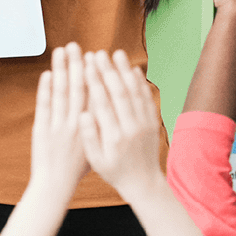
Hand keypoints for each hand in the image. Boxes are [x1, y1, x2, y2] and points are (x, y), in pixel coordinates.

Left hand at [29, 43, 89, 199]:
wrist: (56, 185)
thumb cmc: (78, 167)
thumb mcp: (96, 145)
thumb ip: (100, 124)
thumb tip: (109, 103)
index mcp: (91, 127)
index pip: (94, 95)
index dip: (94, 75)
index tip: (95, 57)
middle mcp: (76, 124)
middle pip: (78, 89)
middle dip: (77, 65)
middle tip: (76, 45)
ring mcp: (58, 127)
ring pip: (61, 93)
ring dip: (61, 70)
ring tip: (61, 51)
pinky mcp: (42, 130)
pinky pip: (44, 106)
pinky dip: (45, 89)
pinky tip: (47, 73)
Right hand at [79, 50, 162, 202]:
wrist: (143, 182)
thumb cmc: (115, 171)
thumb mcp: (96, 160)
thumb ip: (89, 137)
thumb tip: (83, 114)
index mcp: (114, 136)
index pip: (103, 103)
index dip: (94, 82)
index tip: (86, 66)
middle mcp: (131, 127)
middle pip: (119, 92)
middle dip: (108, 71)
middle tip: (99, 54)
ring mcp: (145, 124)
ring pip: (135, 92)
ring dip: (125, 71)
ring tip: (117, 54)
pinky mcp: (152, 122)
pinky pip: (147, 98)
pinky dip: (141, 82)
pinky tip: (133, 70)